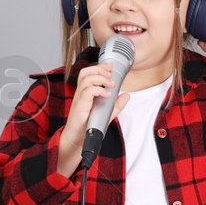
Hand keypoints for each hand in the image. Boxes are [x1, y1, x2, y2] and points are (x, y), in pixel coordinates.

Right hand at [57, 62, 128, 176]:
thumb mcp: (108, 113)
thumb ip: (117, 104)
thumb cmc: (89, 125)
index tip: (110, 66)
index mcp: (85, 92)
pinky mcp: (80, 105)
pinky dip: (99, 90)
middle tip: (110, 74)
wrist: (78, 138)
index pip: (89, 72)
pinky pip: (88, 92)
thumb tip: (126, 95)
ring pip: (87, 79)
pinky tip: (107, 95)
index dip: (100, 67)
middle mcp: (81, 93)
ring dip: (101, 79)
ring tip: (111, 84)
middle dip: (99, 69)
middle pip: (85, 72)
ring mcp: (79, 98)